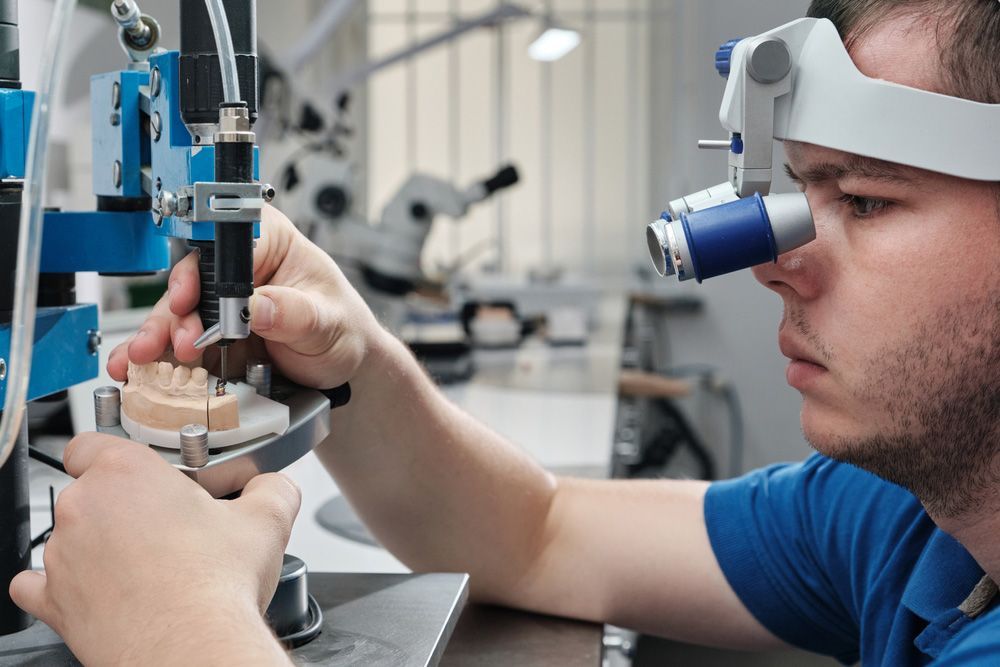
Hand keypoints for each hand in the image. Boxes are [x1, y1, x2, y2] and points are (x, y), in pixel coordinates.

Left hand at [8, 433, 299, 664]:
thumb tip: (274, 485)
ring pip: (68, 535)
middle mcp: (83, 507)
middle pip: (88, 490)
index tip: (142, 474)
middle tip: (165, 525)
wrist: (188, 649)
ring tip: (145, 564)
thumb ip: (272, 487)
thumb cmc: (214, 586)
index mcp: (126, 472)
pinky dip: (61, 584)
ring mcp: (62, 555)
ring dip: (98, 544)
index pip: (92, 443)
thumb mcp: (266, 520)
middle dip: (123, 505)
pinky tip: (98, 588)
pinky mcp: (53, 600)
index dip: (115, 456)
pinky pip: (38, 583)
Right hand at [107, 205, 384, 388]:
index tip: (189, 297)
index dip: (203, 270)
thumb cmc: (343, 329)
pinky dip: (158, 356)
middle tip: (175, 342)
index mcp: (269, 241)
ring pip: (176, 312)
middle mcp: (237, 266)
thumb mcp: (328, 321)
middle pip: (192, 279)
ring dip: (157, 336)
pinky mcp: (210, 335)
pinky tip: (139, 368)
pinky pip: (177, 341)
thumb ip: (294, 313)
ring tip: (143, 359)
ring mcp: (220, 302)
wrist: (343, 368)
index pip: (226, 244)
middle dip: (174, 312)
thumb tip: (258, 306)